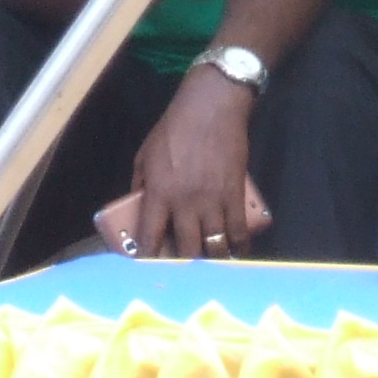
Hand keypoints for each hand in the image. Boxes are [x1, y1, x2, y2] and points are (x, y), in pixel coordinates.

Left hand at [113, 77, 264, 260]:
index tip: (147, 268)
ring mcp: (213, 201)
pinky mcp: (236, 195)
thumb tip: (138, 204)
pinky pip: (238, 230)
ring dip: (212, 260)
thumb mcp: (145, 154)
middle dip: (183, 265)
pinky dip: (239, 247)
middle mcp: (185, 204)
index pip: (150, 237)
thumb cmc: (174, 128)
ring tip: (209, 267)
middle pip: (186, 249)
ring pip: (214, 245)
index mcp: (159, 193)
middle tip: (182, 270)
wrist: (212, 108)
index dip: (147, 258)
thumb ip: (140, 182)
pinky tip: (236, 253)